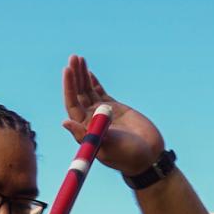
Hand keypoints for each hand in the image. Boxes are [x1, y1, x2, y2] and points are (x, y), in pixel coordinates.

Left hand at [62, 54, 165, 176]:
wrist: (148, 155)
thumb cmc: (127, 156)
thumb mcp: (107, 145)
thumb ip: (87, 134)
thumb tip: (65, 122)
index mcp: (85, 129)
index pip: (72, 104)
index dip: (69, 87)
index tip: (68, 71)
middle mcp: (90, 120)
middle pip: (78, 94)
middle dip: (75, 76)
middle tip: (73, 57)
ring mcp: (101, 113)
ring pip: (88, 90)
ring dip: (82, 75)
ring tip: (78, 58)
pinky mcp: (114, 108)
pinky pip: (100, 92)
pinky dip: (93, 82)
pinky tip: (87, 71)